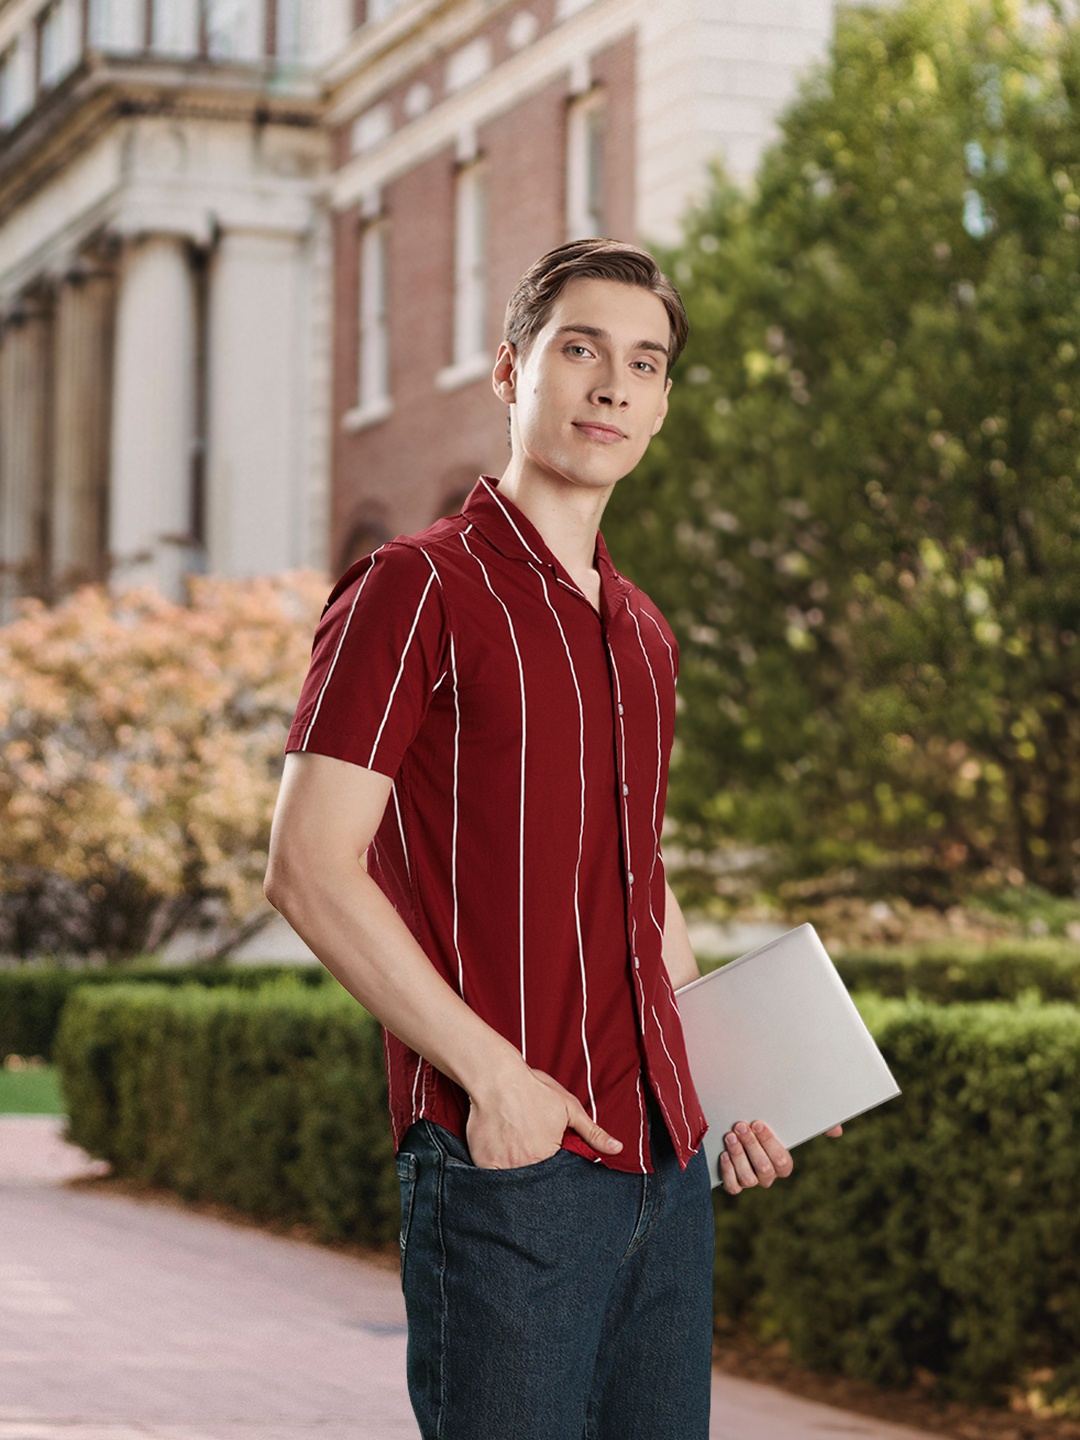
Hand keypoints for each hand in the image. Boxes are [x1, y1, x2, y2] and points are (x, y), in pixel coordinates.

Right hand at [467, 1065, 622, 1169]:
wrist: (496, 1077)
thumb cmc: (534, 1090)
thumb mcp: (569, 1107)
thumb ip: (593, 1132)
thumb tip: (618, 1149)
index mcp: (548, 1158)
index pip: (556, 1178)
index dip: (555, 1170)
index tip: (548, 1155)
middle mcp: (526, 1167)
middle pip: (534, 1182)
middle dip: (536, 1173)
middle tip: (530, 1150)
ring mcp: (503, 1167)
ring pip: (513, 1181)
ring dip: (516, 1174)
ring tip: (516, 1152)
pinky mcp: (483, 1162)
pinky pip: (491, 1178)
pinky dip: (496, 1173)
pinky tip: (500, 1154)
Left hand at [719, 1120, 843, 1194]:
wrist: (735, 1126)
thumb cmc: (764, 1123)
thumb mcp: (788, 1120)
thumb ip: (816, 1125)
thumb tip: (837, 1132)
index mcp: (782, 1163)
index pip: (782, 1162)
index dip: (769, 1144)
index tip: (758, 1123)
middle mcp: (768, 1175)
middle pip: (765, 1170)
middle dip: (752, 1146)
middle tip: (740, 1126)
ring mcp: (751, 1180)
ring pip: (749, 1179)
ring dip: (738, 1156)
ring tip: (730, 1136)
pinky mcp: (734, 1184)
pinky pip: (733, 1187)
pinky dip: (728, 1172)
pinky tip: (724, 1154)